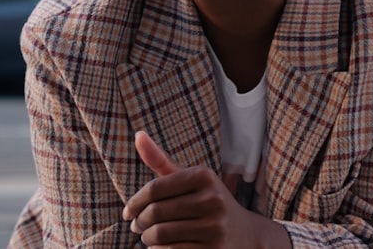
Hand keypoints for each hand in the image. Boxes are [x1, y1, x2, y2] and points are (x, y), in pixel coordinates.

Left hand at [123, 131, 289, 248]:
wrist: (246, 235)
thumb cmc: (207, 202)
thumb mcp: (189, 180)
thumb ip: (161, 160)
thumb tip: (138, 135)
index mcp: (204, 176)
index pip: (155, 188)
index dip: (135, 202)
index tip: (127, 213)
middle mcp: (213, 199)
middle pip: (156, 212)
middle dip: (140, 222)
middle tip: (137, 227)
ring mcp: (216, 226)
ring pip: (161, 234)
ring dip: (147, 238)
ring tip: (147, 237)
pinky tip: (160, 248)